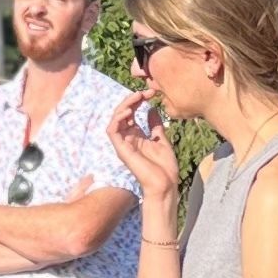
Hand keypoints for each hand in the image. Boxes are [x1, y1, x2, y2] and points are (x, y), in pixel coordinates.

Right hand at [112, 100, 178, 214]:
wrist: (165, 185)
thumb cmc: (164, 167)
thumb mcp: (161, 140)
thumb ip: (155, 126)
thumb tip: (153, 109)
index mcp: (136, 136)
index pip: (131, 113)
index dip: (138, 100)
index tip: (151, 93)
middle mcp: (127, 139)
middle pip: (121, 113)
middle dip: (131, 100)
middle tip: (144, 92)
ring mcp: (123, 144)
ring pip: (115, 120)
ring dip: (124, 106)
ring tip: (136, 97)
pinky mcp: (121, 150)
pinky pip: (112, 131)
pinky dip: (117, 119)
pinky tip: (129, 111)